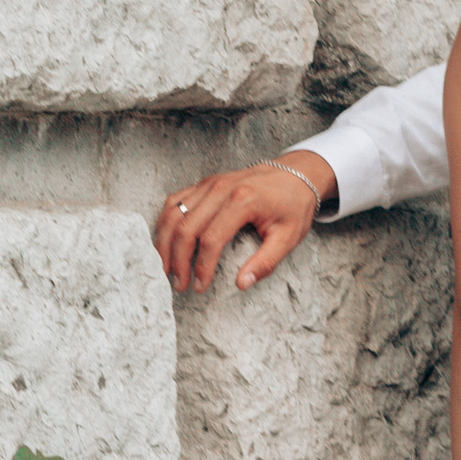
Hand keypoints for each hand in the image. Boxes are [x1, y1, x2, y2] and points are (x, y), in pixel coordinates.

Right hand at [155, 157, 332, 293]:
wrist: (296, 173)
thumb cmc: (293, 205)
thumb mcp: (289, 237)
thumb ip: (265, 262)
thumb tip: (242, 284)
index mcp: (244, 201)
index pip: (211, 239)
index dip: (202, 267)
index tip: (201, 286)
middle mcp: (221, 189)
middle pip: (186, 227)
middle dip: (178, 260)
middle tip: (180, 284)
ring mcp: (210, 183)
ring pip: (173, 213)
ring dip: (164, 243)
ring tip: (166, 268)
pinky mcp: (204, 183)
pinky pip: (175, 201)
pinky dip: (165, 223)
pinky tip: (166, 242)